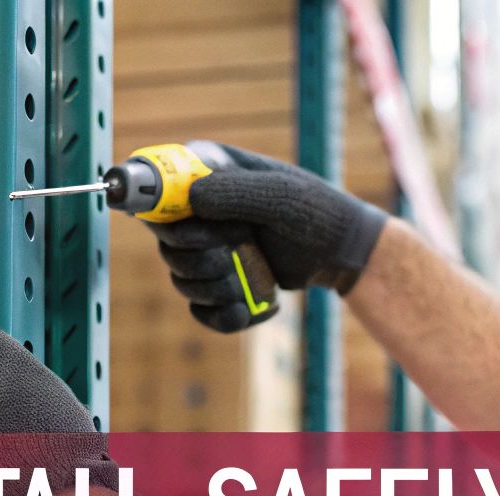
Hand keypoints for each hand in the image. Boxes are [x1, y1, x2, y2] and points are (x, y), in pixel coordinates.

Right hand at [154, 143, 386, 310]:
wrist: (339, 251)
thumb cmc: (315, 212)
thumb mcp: (280, 196)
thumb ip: (234, 192)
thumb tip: (189, 198)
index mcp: (208, 175)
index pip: (160, 189)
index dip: (161, 212)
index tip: (194, 235)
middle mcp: (199, 210)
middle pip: (167, 242)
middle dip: (199, 260)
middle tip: (233, 259)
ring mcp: (207, 247)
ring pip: (181, 278)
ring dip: (212, 290)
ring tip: (250, 285)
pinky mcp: (217, 280)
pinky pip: (199, 308)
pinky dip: (220, 317)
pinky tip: (247, 312)